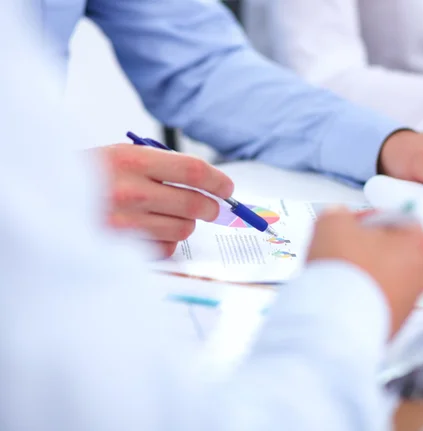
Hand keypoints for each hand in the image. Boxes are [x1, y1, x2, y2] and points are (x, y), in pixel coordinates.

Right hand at [95, 144, 233, 256]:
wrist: (45, 199)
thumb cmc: (89, 177)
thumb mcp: (120, 156)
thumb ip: (162, 166)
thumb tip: (208, 183)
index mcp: (130, 161)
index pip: (192, 170)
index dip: (218, 180)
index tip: (227, 188)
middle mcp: (130, 192)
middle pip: (195, 203)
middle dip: (209, 206)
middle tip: (209, 207)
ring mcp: (125, 224)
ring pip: (184, 229)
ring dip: (185, 224)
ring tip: (168, 216)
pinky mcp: (121, 250)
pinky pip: (165, 249)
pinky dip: (166, 242)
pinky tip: (151, 231)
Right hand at [307, 208, 422, 333]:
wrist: (338, 324)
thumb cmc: (345, 270)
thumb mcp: (334, 223)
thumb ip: (339, 215)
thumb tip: (338, 219)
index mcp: (415, 246)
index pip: (402, 220)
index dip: (374, 217)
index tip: (354, 223)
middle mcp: (419, 277)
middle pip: (393, 251)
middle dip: (367, 247)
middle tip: (343, 246)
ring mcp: (407, 305)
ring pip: (384, 277)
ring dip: (362, 272)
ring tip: (337, 274)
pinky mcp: (391, 325)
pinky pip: (375, 301)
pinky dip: (359, 296)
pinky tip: (338, 296)